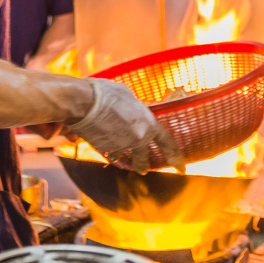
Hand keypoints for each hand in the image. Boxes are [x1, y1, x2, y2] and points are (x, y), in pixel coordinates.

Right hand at [67, 77, 184, 173]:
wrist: (83, 102)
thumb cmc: (105, 93)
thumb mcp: (127, 95)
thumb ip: (135, 108)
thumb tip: (134, 110)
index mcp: (149, 124)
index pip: (168, 144)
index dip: (176, 157)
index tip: (180, 168)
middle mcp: (138, 138)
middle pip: (144, 158)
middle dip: (144, 165)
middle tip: (144, 169)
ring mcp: (121, 146)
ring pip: (125, 156)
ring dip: (124, 157)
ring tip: (122, 159)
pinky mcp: (105, 149)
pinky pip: (110, 152)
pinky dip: (109, 149)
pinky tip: (103, 142)